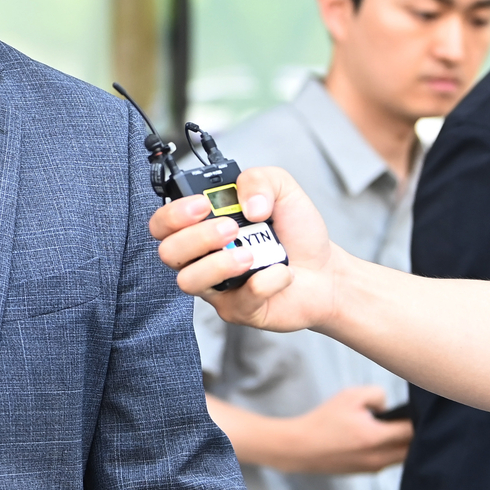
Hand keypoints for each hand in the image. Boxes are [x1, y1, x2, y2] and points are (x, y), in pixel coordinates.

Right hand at [151, 165, 340, 331]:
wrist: (326, 271)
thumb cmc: (296, 233)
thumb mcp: (281, 189)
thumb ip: (259, 179)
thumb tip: (247, 205)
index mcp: (202, 225)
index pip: (162, 223)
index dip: (173, 215)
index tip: (202, 205)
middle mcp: (201, 257)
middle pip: (168, 252)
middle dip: (197, 237)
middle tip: (231, 228)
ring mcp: (215, 286)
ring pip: (189, 281)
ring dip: (218, 264)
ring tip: (250, 255)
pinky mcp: (236, 310)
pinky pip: (238, 300)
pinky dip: (265, 282)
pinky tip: (282, 273)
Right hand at [268, 387, 412, 474]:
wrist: (301, 447)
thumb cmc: (323, 421)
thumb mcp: (348, 396)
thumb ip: (376, 395)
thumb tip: (389, 407)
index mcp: (375, 437)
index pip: (413, 430)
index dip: (419, 418)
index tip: (418, 409)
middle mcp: (379, 457)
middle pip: (415, 447)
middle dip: (416, 432)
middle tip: (410, 417)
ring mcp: (375, 467)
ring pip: (406, 456)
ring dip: (406, 443)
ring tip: (397, 427)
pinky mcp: (369, 472)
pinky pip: (392, 461)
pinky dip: (394, 450)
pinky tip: (383, 438)